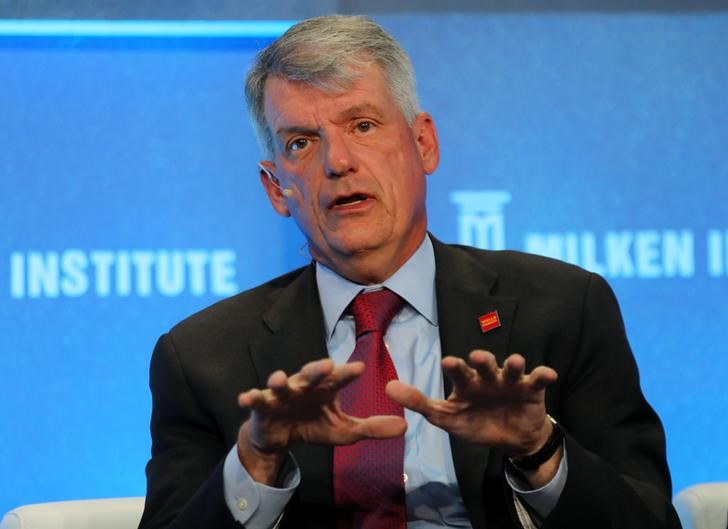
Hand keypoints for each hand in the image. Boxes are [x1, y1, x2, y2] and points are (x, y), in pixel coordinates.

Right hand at [237, 358, 406, 482]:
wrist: (280, 436)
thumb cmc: (314, 425)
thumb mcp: (344, 431)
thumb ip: (372, 428)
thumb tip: (405, 427)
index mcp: (325, 389)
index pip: (339, 379)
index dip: (348, 373)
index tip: (360, 367)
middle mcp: (304, 385)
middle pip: (311, 374)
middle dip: (317, 369)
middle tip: (327, 364)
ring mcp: (282, 394)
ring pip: (282, 383)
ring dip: (280, 380)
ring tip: (280, 379)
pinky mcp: (263, 406)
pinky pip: (256, 400)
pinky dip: (251, 398)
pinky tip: (245, 398)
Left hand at [386, 350, 557, 456]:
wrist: (510, 438)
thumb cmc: (475, 422)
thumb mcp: (447, 418)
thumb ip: (419, 403)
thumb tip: (387, 387)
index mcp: (467, 383)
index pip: (459, 372)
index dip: (455, 367)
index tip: (448, 363)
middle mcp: (487, 378)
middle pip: (485, 365)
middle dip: (482, 360)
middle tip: (477, 358)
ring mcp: (509, 382)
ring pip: (510, 368)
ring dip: (512, 364)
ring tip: (514, 362)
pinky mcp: (531, 390)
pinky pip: (537, 379)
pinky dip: (542, 375)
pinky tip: (547, 374)